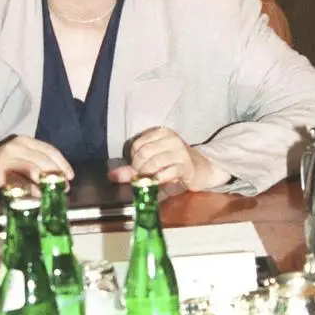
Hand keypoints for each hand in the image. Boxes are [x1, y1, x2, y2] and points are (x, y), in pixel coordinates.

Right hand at [0, 136, 73, 193]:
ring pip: (33, 168)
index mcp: (25, 141)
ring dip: (46, 182)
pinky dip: (30, 189)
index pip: (49, 150)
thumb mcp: (19, 160)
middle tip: (64, 188)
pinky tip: (37, 196)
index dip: (62, 163)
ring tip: (53, 193)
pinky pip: (19, 180)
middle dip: (56, 174)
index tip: (70, 176)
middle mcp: (17, 146)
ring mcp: (8, 157)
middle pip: (44, 159)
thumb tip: (56, 179)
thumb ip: (35, 164)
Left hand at [108, 126, 230, 191]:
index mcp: (161, 133)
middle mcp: (170, 139)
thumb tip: (112, 176)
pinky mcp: (186, 166)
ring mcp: (179, 151)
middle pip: (143, 154)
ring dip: (147, 176)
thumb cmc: (176, 164)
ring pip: (153, 163)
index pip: (137, 145)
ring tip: (151, 181)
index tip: (138, 169)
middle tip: (143, 177)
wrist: (203, 168)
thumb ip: (133, 168)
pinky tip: (160, 182)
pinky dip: (158, 180)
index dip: (133, 160)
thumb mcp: (155, 162)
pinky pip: (165, 173)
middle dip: (139, 170)